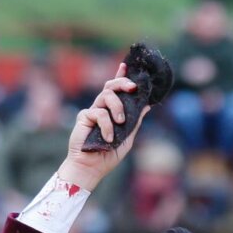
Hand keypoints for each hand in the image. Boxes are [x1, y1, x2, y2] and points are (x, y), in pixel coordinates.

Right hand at [57, 63, 148, 191]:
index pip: (116, 91)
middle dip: (122, 82)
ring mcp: (92, 111)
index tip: (125, 65)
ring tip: (120, 123)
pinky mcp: (84, 117)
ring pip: (106, 95)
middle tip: (132, 88)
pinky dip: (107, 125)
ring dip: (117, 107)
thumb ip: (135, 121)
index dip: (120, 76)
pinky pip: (99, 113)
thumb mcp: (127, 138)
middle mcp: (101, 108)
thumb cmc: (108, 155)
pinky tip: (109, 138)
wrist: (91, 168)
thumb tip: (147, 106)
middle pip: (110, 86)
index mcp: (111, 112)